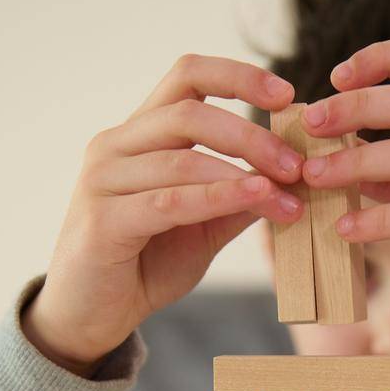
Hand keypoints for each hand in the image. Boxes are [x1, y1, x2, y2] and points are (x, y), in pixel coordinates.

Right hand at [26, 55, 306, 374]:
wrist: (92, 315)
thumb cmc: (146, 264)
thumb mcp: (205, 225)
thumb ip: (240, 196)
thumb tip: (295, 174)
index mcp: (140, 133)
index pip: (187, 75)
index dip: (238, 75)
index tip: (287, 94)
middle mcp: (115, 145)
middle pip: (190, 113)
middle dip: (252, 135)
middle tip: (297, 165)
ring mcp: (103, 180)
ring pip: (182, 159)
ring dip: (244, 174)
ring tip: (289, 196)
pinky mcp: (102, 220)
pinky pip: (169, 201)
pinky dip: (217, 198)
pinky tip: (255, 199)